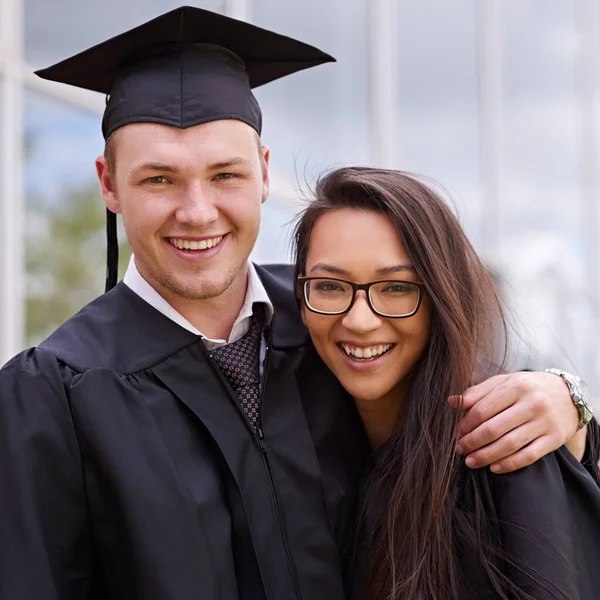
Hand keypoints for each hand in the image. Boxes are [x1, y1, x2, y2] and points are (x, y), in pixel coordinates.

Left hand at [450, 372, 579, 472]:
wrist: (570, 395)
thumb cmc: (529, 387)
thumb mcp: (505, 382)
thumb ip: (479, 391)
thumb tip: (452, 402)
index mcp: (516, 387)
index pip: (483, 408)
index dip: (466, 424)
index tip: (456, 433)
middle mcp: (532, 404)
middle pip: (494, 429)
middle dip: (472, 442)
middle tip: (459, 449)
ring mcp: (544, 423)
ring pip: (510, 444)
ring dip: (486, 456)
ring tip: (470, 461)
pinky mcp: (555, 439)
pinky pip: (529, 456)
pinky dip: (509, 464)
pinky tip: (494, 468)